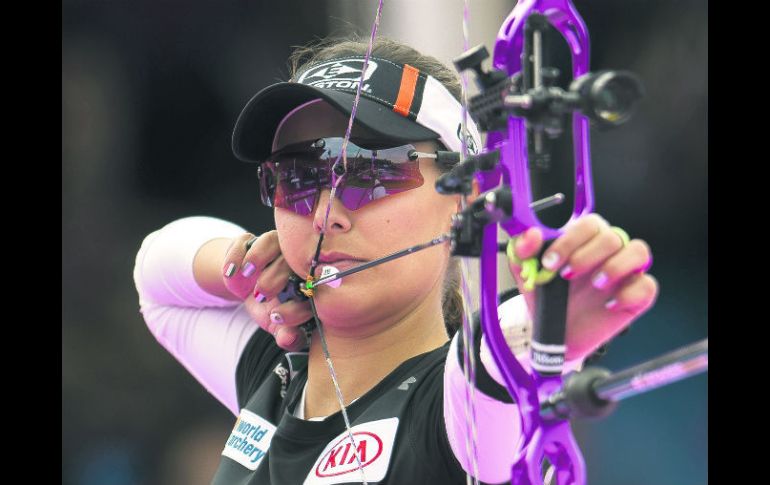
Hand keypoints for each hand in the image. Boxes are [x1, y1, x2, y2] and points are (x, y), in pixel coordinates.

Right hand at [222, 231, 312, 350]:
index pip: (309, 289)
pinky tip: (229, 272)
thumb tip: (287, 340)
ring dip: (258, 257)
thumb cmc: (269, 306)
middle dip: (275, 279)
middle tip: (260, 296)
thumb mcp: (276, 324)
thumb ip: (287, 335)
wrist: (246, 289)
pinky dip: (235, 255)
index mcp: (308, 280)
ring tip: (246, 274)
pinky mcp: (250, 240)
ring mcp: (273, 245)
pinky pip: (244, 240)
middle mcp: (294, 258)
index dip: (295, 304)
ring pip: (271, 241)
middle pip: (290, 261)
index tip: (276, 317)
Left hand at [508, 214, 657, 360]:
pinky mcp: (638, 296)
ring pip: (639, 251)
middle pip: (612, 236)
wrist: (556, 334)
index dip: (569, 241)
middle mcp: (610, 251)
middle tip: (566, 276)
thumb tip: (531, 234)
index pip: (588, 224)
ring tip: (594, 284)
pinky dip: (629, 294)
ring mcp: (627, 272)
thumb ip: (523, 250)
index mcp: (585, 240)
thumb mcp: (527, 273)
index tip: (549, 263)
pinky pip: (648, 285)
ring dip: (615, 266)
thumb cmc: (547, 296)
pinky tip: (608, 305)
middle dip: (587, 255)